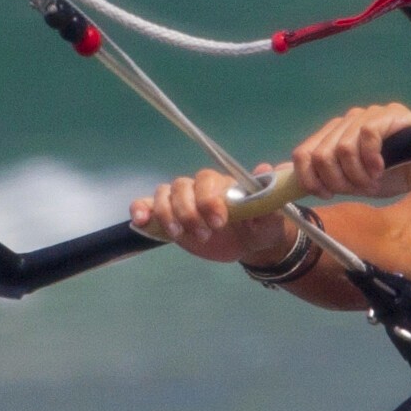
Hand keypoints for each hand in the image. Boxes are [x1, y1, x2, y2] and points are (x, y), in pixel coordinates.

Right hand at [132, 166, 295, 267]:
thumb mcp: (269, 216)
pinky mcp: (169, 218)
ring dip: (168, 214)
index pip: (206, 181)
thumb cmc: (260, 224)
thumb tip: (265, 169)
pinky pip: (147, 205)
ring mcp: (181, 202)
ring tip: (179, 235)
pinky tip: (141, 221)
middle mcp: (198, 189)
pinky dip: (141, 209)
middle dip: (188, 211)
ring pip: (164, 194)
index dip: (208, 200)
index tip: (219, 221)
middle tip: (205, 234)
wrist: (249, 242)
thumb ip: (266, 196)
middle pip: (181, 187)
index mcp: (221, 184)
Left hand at [287, 101, 410, 207]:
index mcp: (332, 137)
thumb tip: (276, 175)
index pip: (303, 153)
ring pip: (342, 147)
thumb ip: (320, 178)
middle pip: (321, 154)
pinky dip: (370, 159)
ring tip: (373, 180)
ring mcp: (366, 116)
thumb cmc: (391, 175)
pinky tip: (380, 168)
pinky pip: (366, 135)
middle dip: (337, 181)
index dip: (309, 178)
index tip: (326, 194)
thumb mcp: (351, 183)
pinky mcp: (389, 115)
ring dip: (357, 174)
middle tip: (358, 188)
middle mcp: (345, 122)